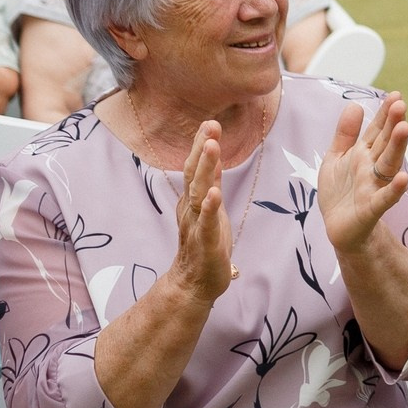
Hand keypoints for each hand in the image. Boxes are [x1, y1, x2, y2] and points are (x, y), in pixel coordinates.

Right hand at [171, 121, 233, 302]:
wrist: (193, 285)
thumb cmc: (205, 244)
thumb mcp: (210, 209)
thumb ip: (211, 184)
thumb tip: (215, 157)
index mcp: (194, 201)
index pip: (197, 168)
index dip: (203, 146)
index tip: (210, 123)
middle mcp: (191, 209)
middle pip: (195, 174)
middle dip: (203, 149)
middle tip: (210, 125)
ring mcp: (197, 226)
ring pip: (199, 193)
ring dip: (206, 170)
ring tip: (212, 147)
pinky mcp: (206, 244)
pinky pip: (207, 223)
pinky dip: (209, 208)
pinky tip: (213, 193)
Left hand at [319, 93, 407, 255]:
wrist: (338, 228)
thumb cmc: (340, 193)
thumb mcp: (336, 158)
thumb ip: (346, 133)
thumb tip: (355, 105)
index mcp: (363, 154)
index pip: (377, 130)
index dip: (385, 114)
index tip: (395, 96)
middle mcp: (372, 168)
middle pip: (385, 143)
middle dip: (393, 124)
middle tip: (401, 106)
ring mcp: (374, 187)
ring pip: (388, 164)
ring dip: (397, 147)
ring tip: (404, 129)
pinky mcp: (371, 208)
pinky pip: (384, 198)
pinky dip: (394, 190)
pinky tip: (403, 179)